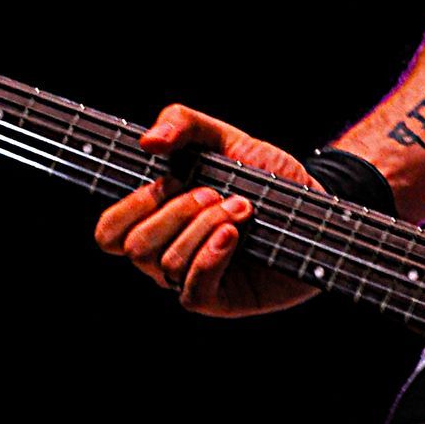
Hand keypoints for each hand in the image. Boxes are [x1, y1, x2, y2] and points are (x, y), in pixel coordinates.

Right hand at [94, 104, 319, 317]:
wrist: (315, 204)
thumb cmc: (265, 176)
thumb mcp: (224, 138)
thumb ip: (182, 124)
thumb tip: (147, 141)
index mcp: (157, 219)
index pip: (108, 233)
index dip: (129, 207)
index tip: (168, 180)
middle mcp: (166, 252)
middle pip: (135, 246)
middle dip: (175, 212)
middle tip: (215, 192)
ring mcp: (190, 278)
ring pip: (167, 263)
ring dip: (206, 226)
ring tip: (242, 208)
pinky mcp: (218, 299)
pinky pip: (192, 290)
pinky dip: (210, 256)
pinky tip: (235, 234)